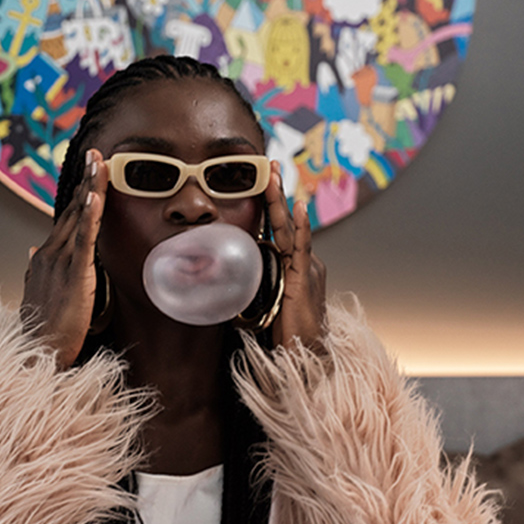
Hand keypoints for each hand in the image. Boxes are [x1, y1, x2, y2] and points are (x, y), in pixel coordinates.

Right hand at [21, 149, 107, 368]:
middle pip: (73, 210)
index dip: (79, 192)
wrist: (36, 353)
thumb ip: (37, 268)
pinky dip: (90, 216)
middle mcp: (49, 253)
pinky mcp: (73, 275)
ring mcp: (60, 262)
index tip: (88, 169)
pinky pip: (83, 239)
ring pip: (78, 218)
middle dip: (86, 180)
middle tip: (96, 153)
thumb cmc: (42, 328)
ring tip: (99, 163)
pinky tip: (95, 196)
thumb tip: (32, 247)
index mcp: (45, 256)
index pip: (67, 218)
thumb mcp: (39, 291)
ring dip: (90, 188)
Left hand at [264, 161, 326, 350]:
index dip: (270, 207)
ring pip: (290, 228)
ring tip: (274, 175)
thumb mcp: (258, 306)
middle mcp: (302, 263)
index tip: (262, 182)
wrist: (304, 358)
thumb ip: (245, 289)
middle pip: (285, 222)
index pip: (277, 231)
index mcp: (291, 268)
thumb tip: (217, 282)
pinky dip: (301, 227)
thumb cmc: (282, 337)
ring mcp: (306, 269)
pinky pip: (303, 248)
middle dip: (276, 193)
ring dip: (281, 201)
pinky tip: (298, 208)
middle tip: (269, 165)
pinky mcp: (306, 279)